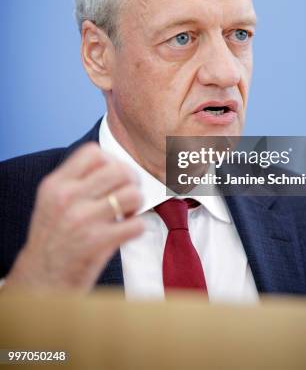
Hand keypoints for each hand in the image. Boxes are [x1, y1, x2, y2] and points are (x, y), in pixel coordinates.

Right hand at [4, 142, 143, 291]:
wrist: (40, 282)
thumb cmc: (52, 240)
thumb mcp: (52, 202)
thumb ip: (76, 181)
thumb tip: (114, 164)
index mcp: (56, 184)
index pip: (93, 152)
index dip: (111, 161)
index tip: (113, 178)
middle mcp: (68, 198)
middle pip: (119, 170)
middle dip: (131, 181)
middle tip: (127, 195)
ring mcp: (83, 219)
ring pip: (132, 194)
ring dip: (136, 203)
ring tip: (127, 213)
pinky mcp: (97, 242)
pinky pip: (136, 224)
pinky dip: (137, 228)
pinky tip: (125, 232)